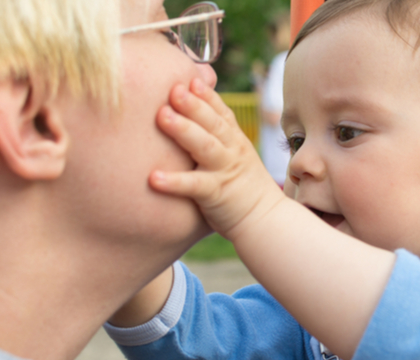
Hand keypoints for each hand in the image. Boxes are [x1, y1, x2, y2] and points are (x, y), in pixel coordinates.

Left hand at [151, 79, 285, 240]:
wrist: (265, 221)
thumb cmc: (243, 189)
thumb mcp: (235, 156)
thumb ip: (217, 137)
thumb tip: (193, 118)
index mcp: (235, 141)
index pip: (221, 112)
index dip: (206, 95)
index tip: (190, 77)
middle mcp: (232, 151)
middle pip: (213, 123)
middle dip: (193, 104)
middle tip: (172, 89)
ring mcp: (225, 171)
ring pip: (205, 147)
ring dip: (183, 130)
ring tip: (162, 117)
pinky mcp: (217, 194)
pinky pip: (194, 186)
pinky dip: (174, 182)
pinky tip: (153, 178)